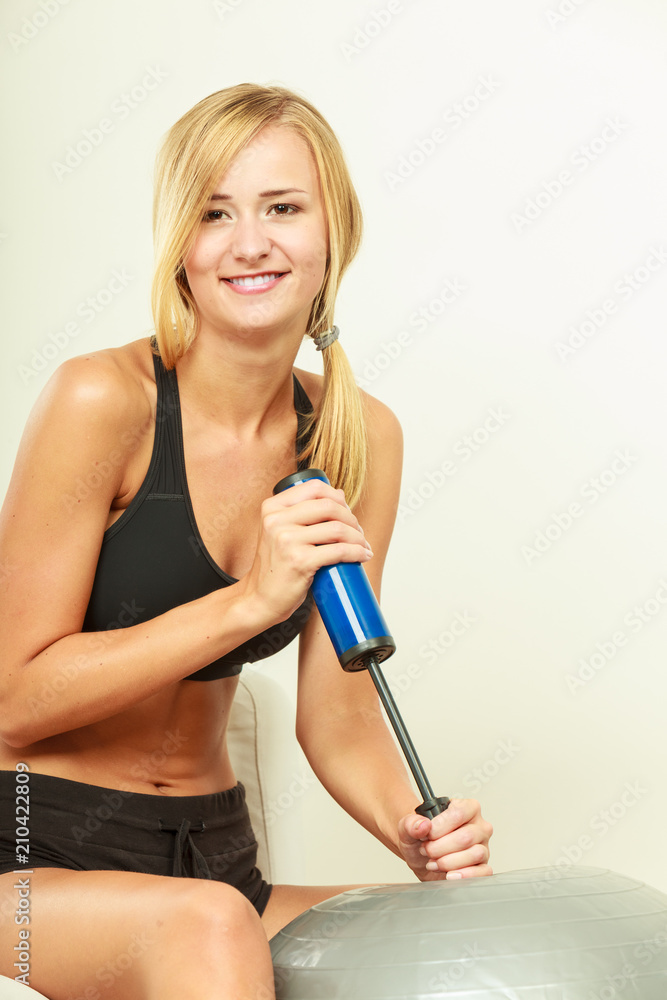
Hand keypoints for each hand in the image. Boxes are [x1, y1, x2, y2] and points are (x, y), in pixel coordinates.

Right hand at [240, 479, 371, 623]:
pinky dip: (356, 552)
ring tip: (362, 546)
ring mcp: (286, 540)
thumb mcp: (281, 532)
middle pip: (329, 506)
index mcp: (272, 508)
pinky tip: (362, 556)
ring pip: (337, 528)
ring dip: (357, 537)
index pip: (314, 488)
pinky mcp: (299, 561)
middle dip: (351, 518)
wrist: (259, 598)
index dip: (337, 498)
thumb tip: (339, 494)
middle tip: (358, 533)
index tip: (346, 513)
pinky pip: (339, 551)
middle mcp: (276, 520)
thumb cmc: (276, 566)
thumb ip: (303, 512)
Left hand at [398, 798, 492, 879]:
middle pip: (466, 836)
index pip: (459, 813)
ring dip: (449, 862)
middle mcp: (478, 826)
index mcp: (466, 808)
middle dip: (440, 847)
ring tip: (434, 862)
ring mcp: (482, 846)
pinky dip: (464, 875)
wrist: (420, 856)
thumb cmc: (420, 838)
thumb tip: (423, 825)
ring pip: (475, 854)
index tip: (428, 834)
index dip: (441, 826)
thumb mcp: (408, 827)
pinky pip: (483, 872)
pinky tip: (449, 874)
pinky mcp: (482, 866)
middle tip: (427, 849)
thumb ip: (411, 823)